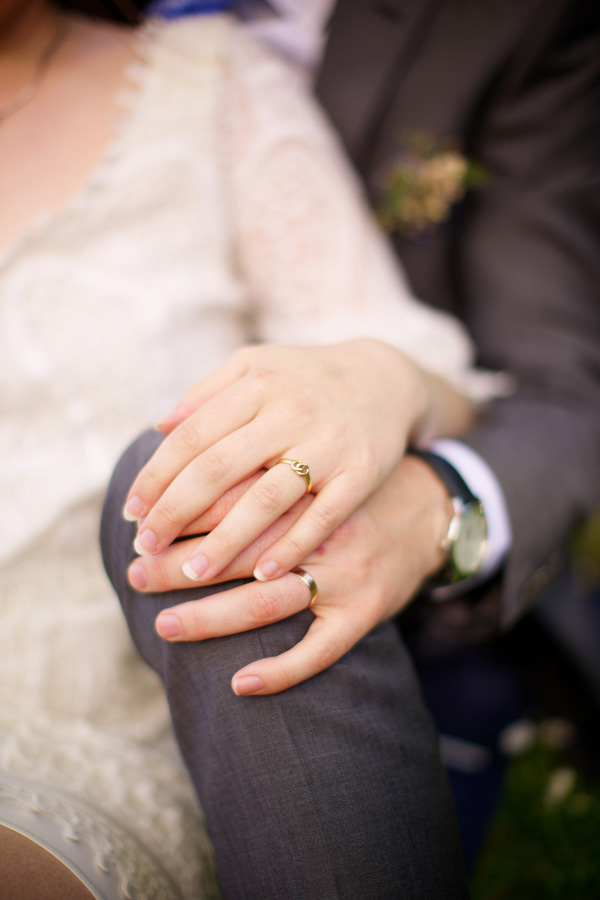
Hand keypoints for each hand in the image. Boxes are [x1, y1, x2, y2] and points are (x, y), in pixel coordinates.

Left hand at [123, 340, 469, 587]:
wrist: (385, 379)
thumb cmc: (306, 379)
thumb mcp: (256, 367)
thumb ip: (207, 393)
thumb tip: (160, 428)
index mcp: (256, 385)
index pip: (192, 435)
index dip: (157, 476)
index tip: (131, 511)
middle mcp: (290, 411)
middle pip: (218, 468)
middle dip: (176, 512)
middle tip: (145, 547)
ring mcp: (328, 444)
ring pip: (266, 499)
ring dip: (225, 541)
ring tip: (191, 573)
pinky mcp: (361, 473)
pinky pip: (323, 516)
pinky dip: (292, 546)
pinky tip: (261, 575)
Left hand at [127, 455, 454, 693]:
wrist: (429, 499)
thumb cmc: (348, 469)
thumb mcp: (304, 433)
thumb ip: (239, 422)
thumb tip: (162, 424)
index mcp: (304, 478)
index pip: (226, 488)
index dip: (177, 504)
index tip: (137, 520)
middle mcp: (322, 523)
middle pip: (239, 544)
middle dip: (179, 560)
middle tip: (135, 571)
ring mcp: (345, 568)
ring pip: (270, 597)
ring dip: (214, 615)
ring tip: (165, 625)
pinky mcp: (367, 605)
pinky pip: (324, 646)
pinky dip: (284, 667)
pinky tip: (241, 682)